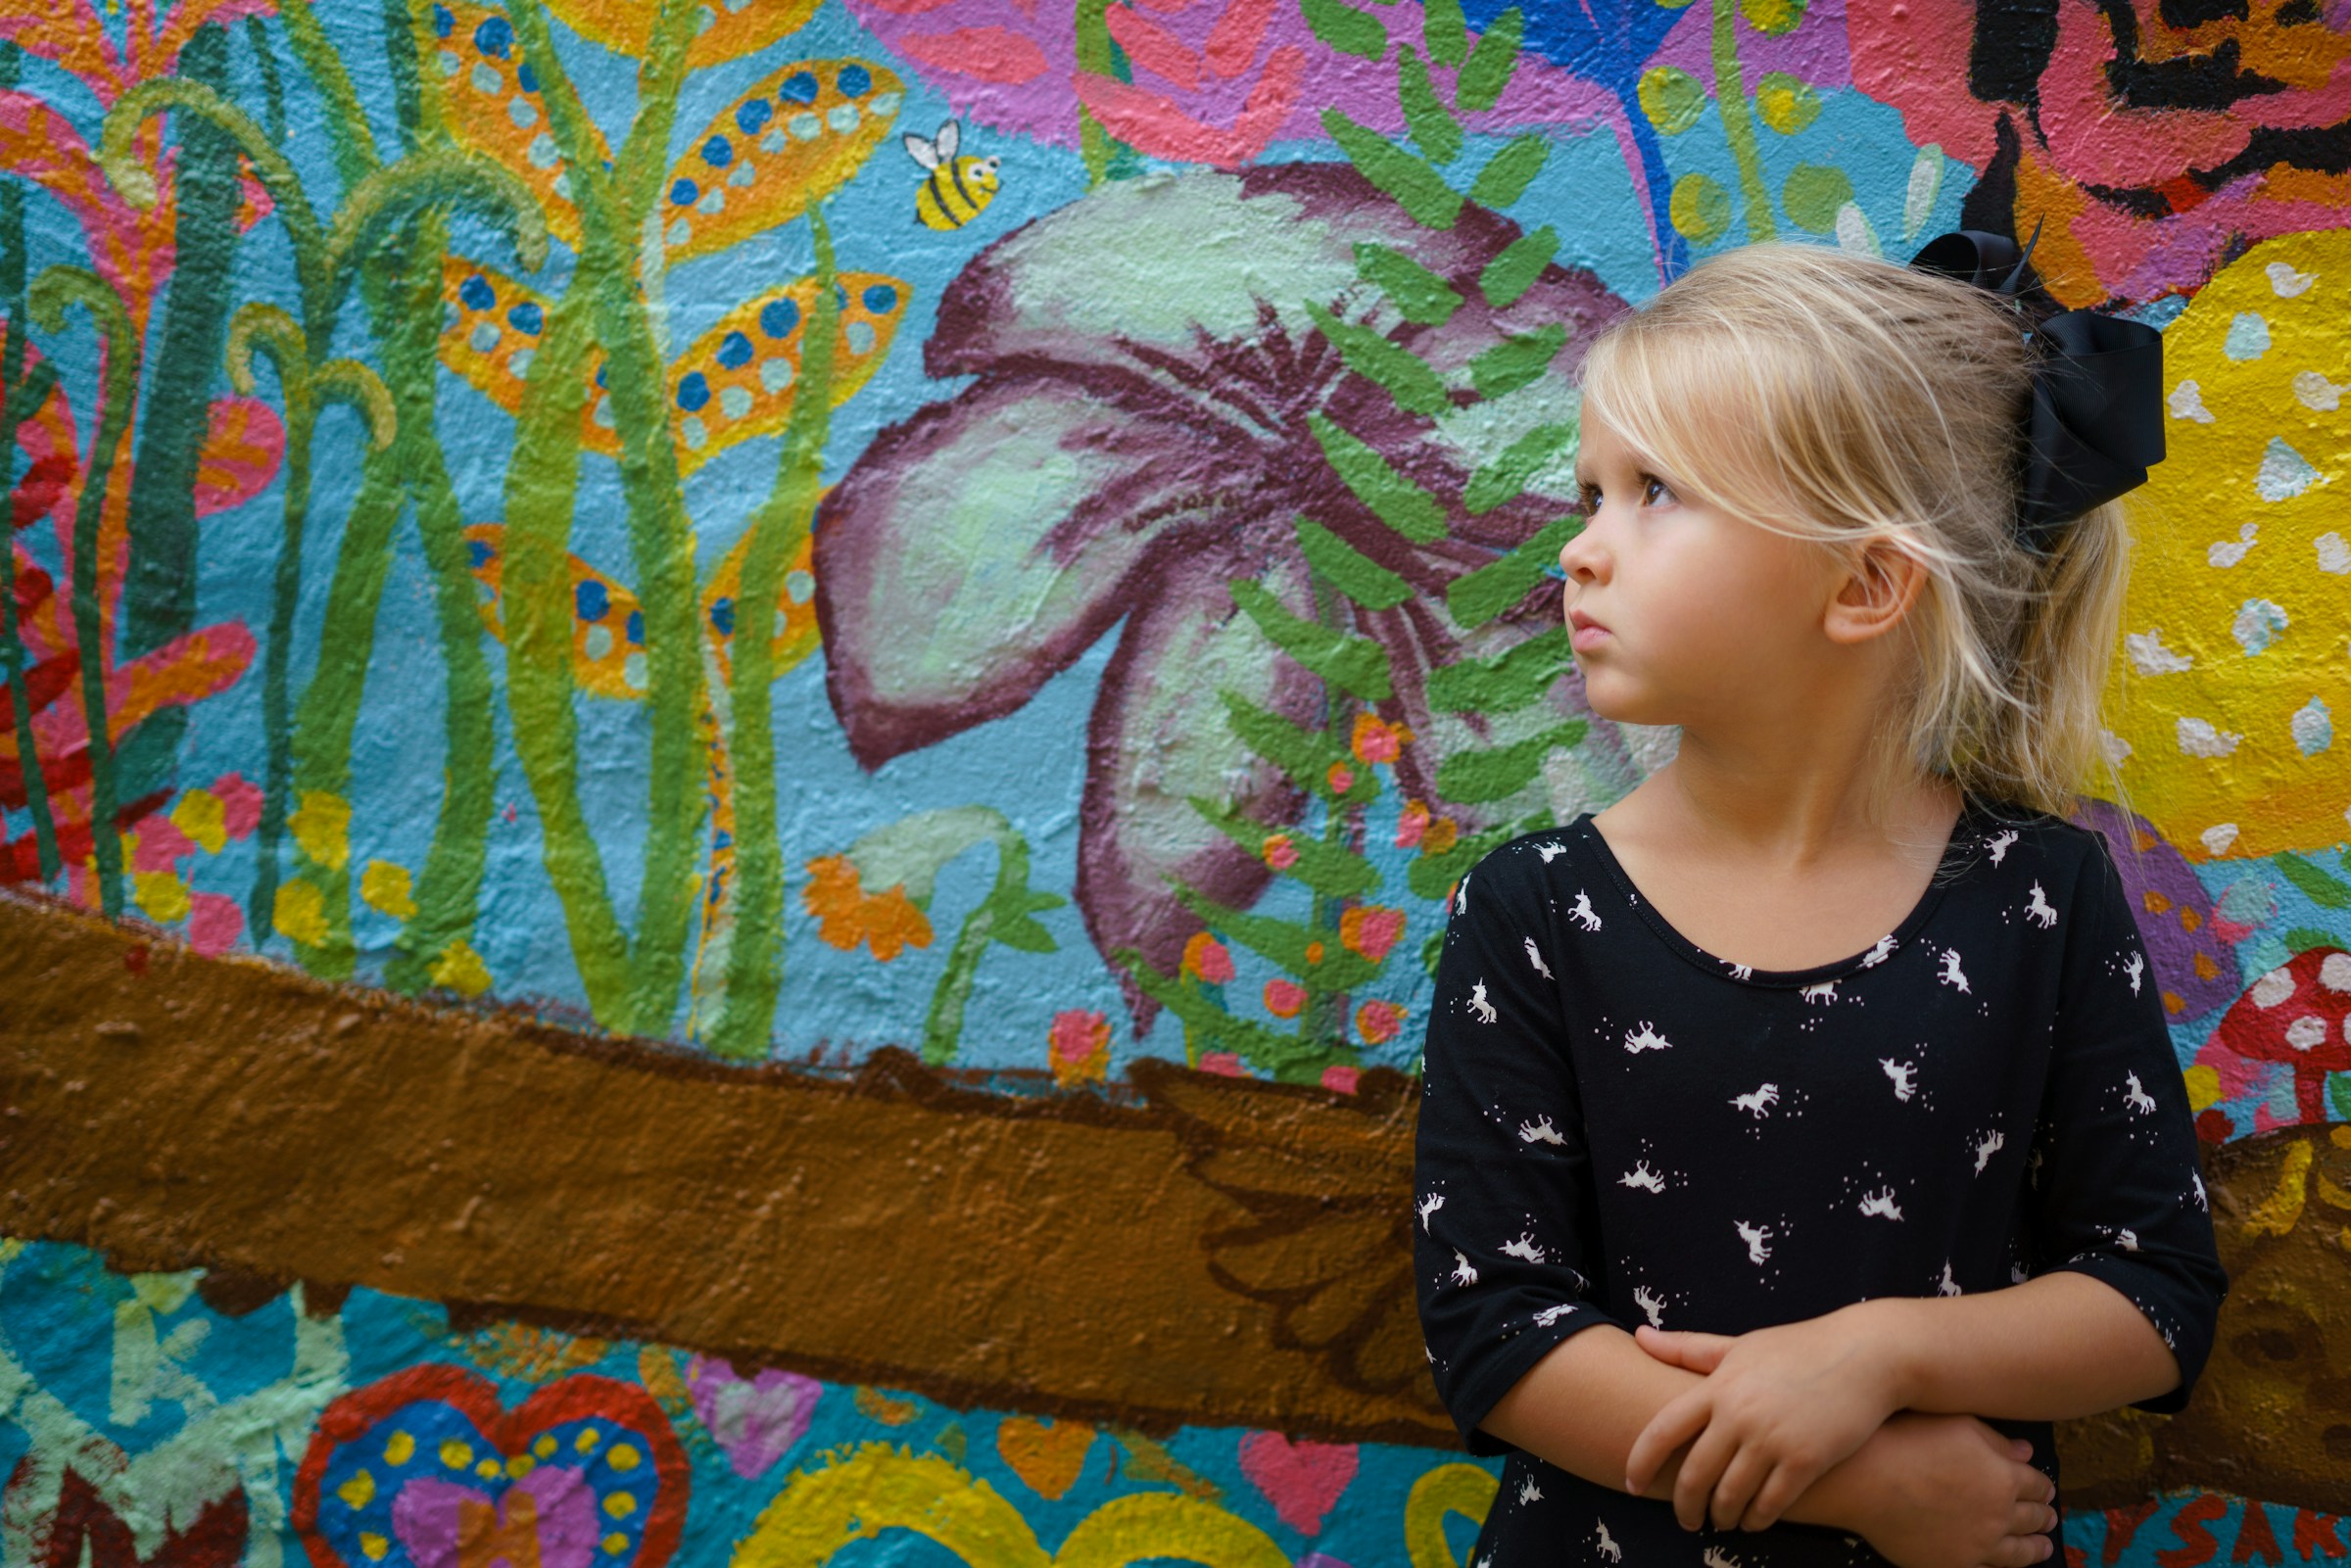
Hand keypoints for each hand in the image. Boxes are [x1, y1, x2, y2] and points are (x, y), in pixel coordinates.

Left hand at [1624, 1308, 1904, 1530]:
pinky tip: (1753, 1522)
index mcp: (1718, 1386)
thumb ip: (1689, 1350)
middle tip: (1686, 1520)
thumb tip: (1640, 1336)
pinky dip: (1756, 1520)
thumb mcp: (1739, 1345)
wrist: (1865, 1356)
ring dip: (1722, 1516)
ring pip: (1731, 1495)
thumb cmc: (1797, 1349)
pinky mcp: (1806, 1460)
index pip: (1662, 1430)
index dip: (1640, 1462)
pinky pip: (1770, 1504)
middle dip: (1684, 1506)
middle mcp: (1739, 1414)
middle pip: (1695, 1474)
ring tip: (1721, 1521)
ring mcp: (1772, 1439)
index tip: (1632, 1485)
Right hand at [1834, 1413, 2057, 1567]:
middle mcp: (1999, 1515)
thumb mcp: (1956, 1424)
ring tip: (2043, 1547)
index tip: (2045, 1488)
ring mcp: (1978, 1545)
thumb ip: (1995, 1440)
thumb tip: (2026, 1453)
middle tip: (2049, 1516)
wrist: (1864, 1479)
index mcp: (2004, 1478)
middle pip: (2032, 1518)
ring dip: (2035, 1549)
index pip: (2037, 1484)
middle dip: (2043, 1515)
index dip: (2043, 1486)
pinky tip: (2002, 1565)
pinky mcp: (1953, 1564)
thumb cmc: (1905, 1441)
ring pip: (2019, 1552)